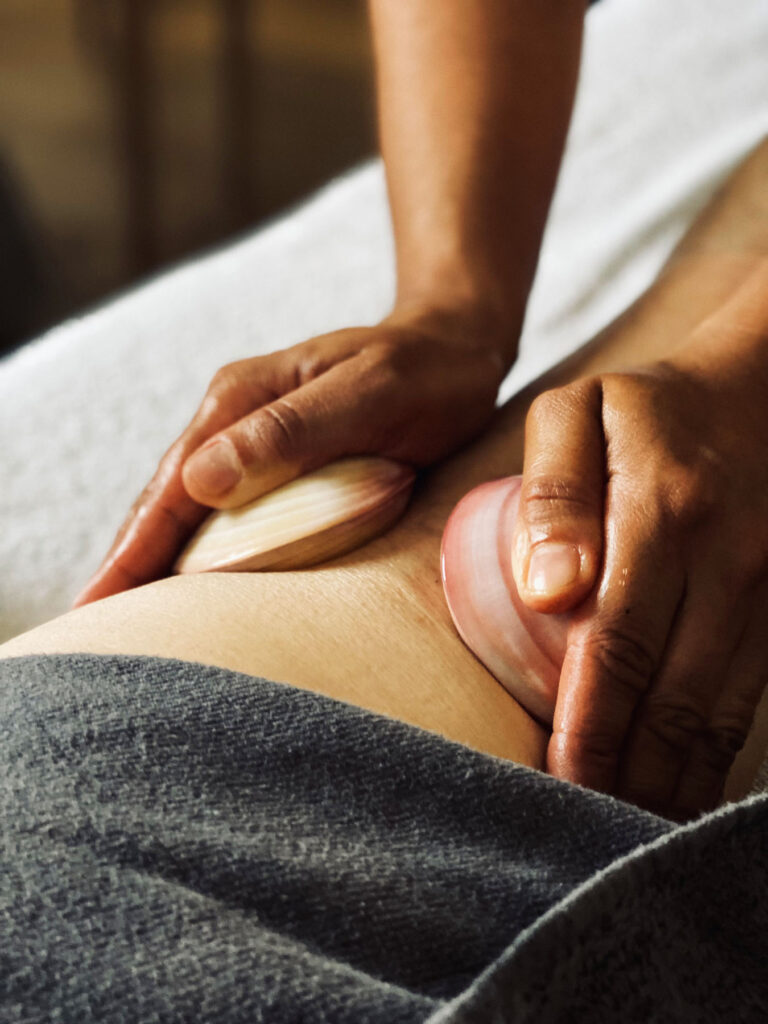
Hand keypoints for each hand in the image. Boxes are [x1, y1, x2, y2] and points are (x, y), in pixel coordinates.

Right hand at [76, 302, 513, 604]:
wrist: (456, 348)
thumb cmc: (422, 371)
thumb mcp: (366, 393)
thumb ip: (290, 432)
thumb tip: (201, 480)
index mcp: (241, 399)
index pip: (174, 485)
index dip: (135, 547)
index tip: (98, 602)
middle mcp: (234, 420)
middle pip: (167, 501)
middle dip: (129, 561)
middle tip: (92, 627)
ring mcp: (254, 442)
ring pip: (193, 511)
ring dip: (158, 561)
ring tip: (127, 617)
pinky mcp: (281, 463)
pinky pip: (230, 514)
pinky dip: (203, 551)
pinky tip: (192, 586)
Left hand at [511, 315, 767, 816]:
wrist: (761, 383)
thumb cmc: (647, 405)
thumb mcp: (576, 411)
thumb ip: (552, 494)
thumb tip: (545, 591)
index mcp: (664, 512)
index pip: (619, 645)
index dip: (590, 723)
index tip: (556, 779)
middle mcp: (729, 560)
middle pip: (677, 697)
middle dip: (630, 772)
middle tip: (582, 822)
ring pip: (724, 711)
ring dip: (678, 778)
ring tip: (628, 823)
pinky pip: (754, 694)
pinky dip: (718, 750)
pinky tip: (685, 782)